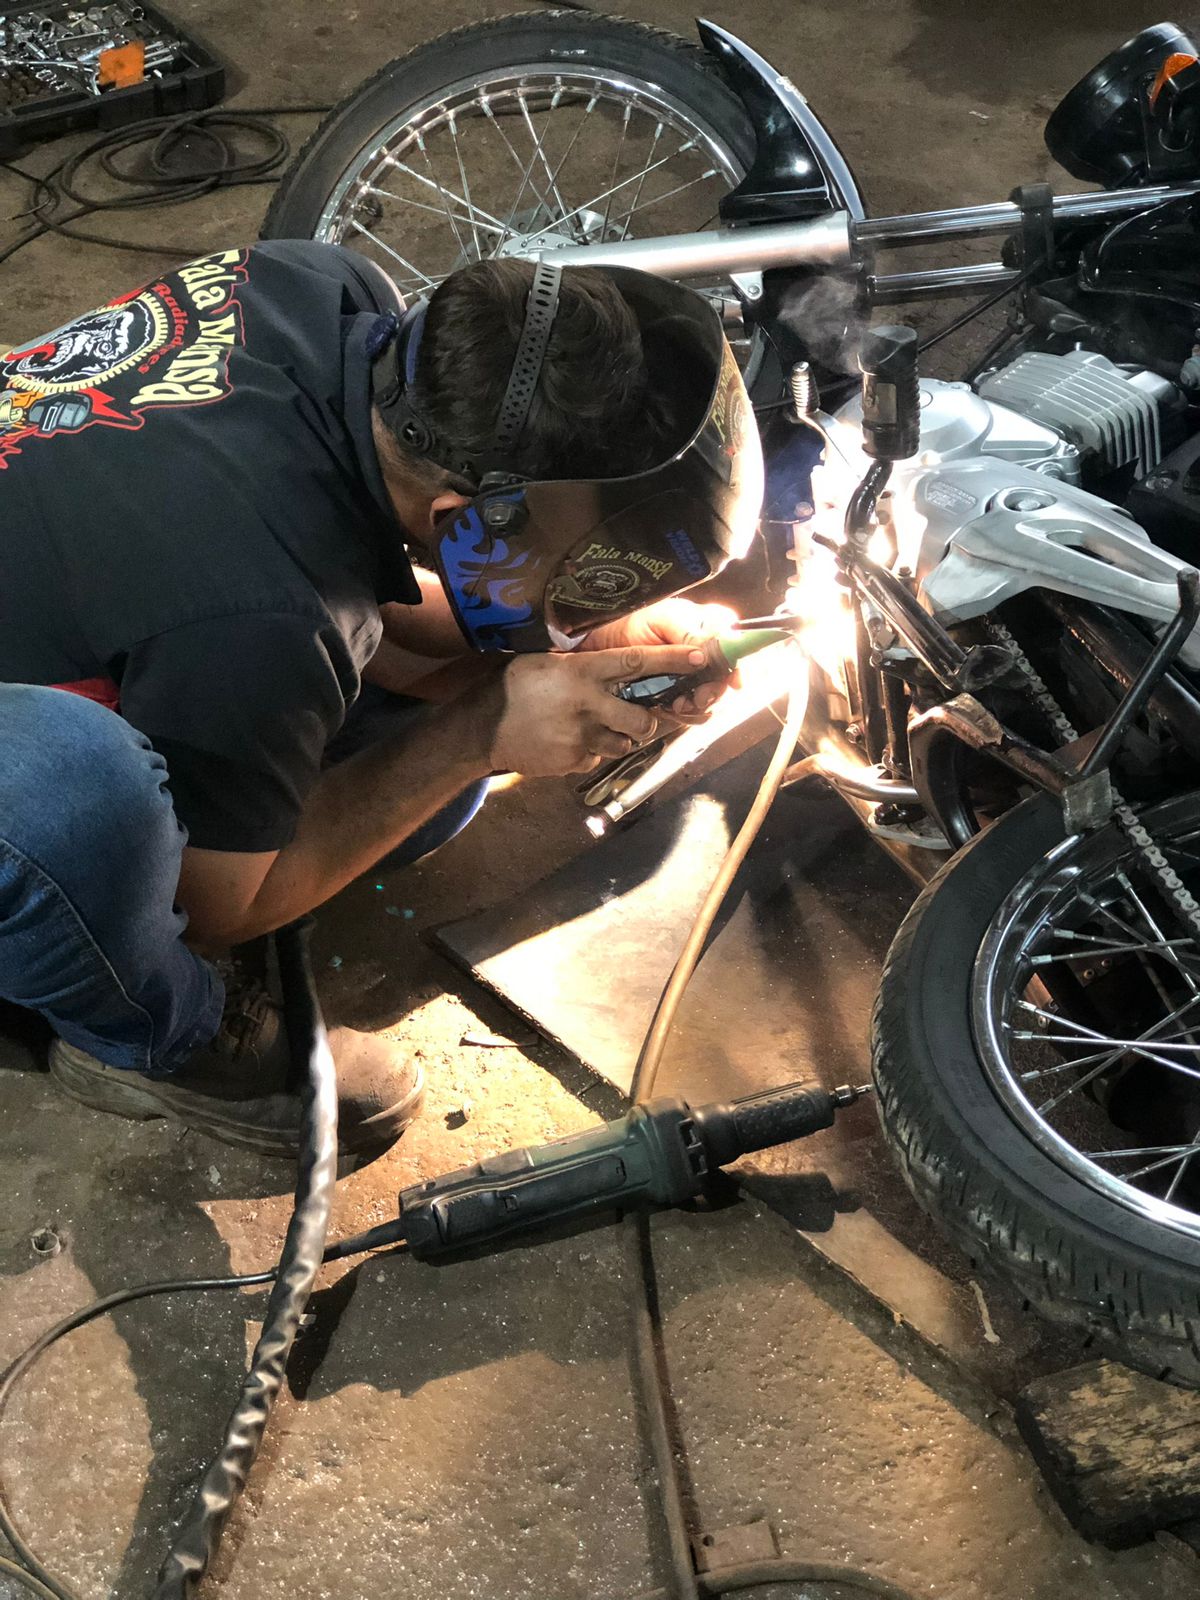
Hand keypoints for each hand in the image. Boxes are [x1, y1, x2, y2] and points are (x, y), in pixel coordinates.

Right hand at [489, 644, 710, 776]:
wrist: (481, 728)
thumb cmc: (514, 686)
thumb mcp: (545, 662)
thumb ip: (581, 663)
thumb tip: (618, 661)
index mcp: (581, 672)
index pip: (636, 663)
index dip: (672, 661)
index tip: (702, 657)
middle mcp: (586, 705)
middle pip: (643, 719)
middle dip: (648, 721)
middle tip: (637, 717)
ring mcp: (581, 737)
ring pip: (623, 743)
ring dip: (615, 737)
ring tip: (589, 728)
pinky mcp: (573, 762)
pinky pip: (597, 758)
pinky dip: (590, 752)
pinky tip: (567, 741)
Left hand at [579, 599, 738, 715]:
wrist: (602, 646)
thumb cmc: (631, 623)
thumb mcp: (662, 620)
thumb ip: (688, 634)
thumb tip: (708, 655)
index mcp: (709, 625)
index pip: (737, 645)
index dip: (737, 665)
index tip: (732, 682)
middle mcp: (706, 652)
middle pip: (726, 679)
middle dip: (712, 692)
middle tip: (696, 698)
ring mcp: (693, 676)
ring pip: (712, 698)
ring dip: (696, 706)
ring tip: (675, 704)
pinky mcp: (679, 695)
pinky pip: (693, 712)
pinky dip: (683, 714)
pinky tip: (666, 708)